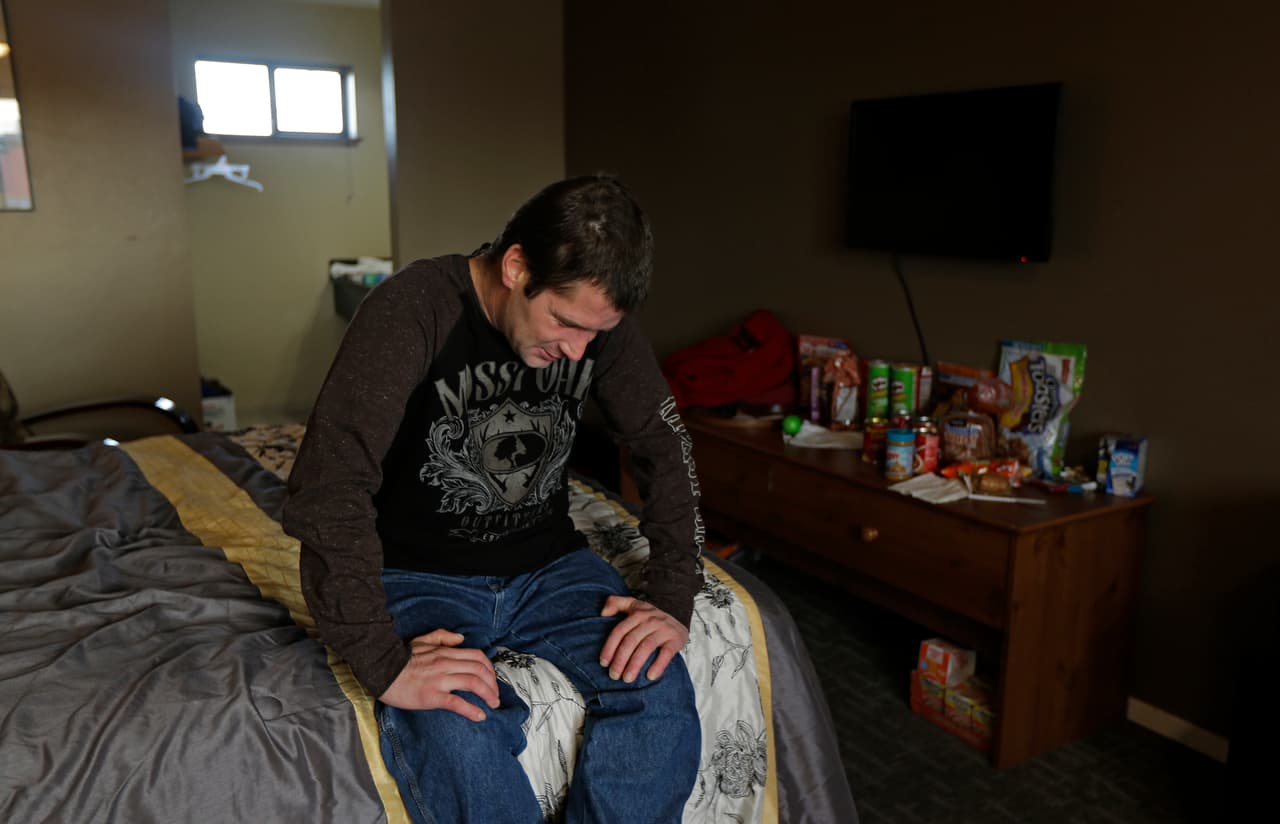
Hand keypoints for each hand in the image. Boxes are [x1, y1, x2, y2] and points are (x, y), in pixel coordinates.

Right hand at [378, 629, 499, 720]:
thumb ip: (442, 636)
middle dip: (493, 684)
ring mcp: (440, 680)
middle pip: (480, 670)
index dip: (490, 669)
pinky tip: (480, 716)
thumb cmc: (400, 658)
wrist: (381, 671)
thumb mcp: (422, 640)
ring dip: (488, 695)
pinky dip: (472, 710)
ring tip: (493, 705)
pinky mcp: (432, 696)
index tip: (493, 679)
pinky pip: (457, 703)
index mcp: (445, 652)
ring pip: (473, 684)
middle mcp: (447, 664)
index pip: (477, 657)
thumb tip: (461, 639)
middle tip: (496, 696)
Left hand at [599, 596, 689, 683]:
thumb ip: (616, 603)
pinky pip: (666, 653)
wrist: (680, 613)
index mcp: (638, 614)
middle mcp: (650, 620)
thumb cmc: (651, 616)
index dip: (610, 647)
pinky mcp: (676, 639)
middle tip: (614, 675)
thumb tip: (603, 613)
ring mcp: (664, 629)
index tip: (604, 663)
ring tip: (627, 679)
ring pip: (646, 647)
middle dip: (620, 660)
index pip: (620, 631)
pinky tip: (650, 676)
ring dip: (635, 664)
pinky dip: (658, 665)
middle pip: (631, 640)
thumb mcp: (634, 605)